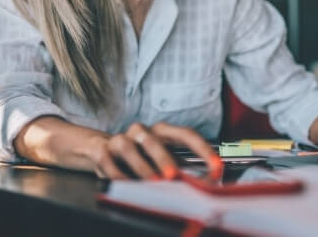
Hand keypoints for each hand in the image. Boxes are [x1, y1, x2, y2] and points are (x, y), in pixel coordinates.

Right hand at [87, 121, 220, 179]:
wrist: (101, 150)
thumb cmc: (140, 156)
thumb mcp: (162, 161)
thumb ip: (181, 169)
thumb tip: (205, 183)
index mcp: (162, 132)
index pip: (186, 134)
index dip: (203, 149)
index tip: (216, 166)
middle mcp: (142, 132)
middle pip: (154, 140)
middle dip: (165, 158)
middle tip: (173, 176)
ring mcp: (121, 139)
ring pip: (129, 148)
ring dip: (141, 167)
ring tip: (151, 182)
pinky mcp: (102, 150)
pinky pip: (109, 161)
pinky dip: (118, 175)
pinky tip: (127, 186)